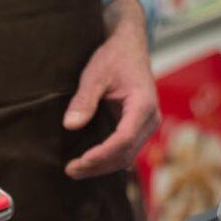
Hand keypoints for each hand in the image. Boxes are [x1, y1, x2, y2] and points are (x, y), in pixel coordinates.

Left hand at [63, 0, 159, 178]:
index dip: (102, 154)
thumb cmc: (114, 58)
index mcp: (143, 104)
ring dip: (102, 167)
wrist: (130, 49)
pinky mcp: (140, 129)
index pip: (124, 138)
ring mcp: (147, 126)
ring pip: (127, 157)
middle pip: (126, 153)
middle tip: (70, 170)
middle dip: (98, 166)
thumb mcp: (94, 74)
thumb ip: (84, 100)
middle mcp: (150, 119)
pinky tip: (88, 163)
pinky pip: (126, 151)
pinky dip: (108, 159)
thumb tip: (70, 125)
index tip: (80, 161)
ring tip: (75, 170)